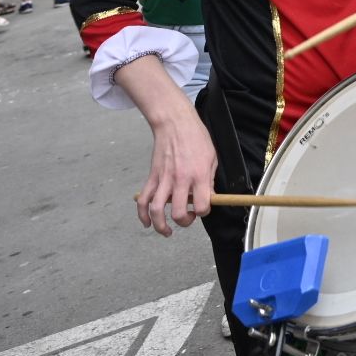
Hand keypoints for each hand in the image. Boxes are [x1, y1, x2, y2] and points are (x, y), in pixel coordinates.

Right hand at [134, 105, 217, 237]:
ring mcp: (164, 179)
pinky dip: (142, 214)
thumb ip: (210, 180)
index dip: (205, 211)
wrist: (174, 123)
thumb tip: (208, 197)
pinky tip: (147, 222)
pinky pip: (144, 199)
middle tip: (188, 218)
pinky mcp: (152, 176)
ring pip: (157, 211)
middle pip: (179, 213)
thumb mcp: (212, 157)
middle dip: (185, 222)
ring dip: (160, 226)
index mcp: (199, 175)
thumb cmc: (196, 137)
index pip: (203, 205)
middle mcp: (181, 180)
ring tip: (167, 231)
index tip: (204, 208)